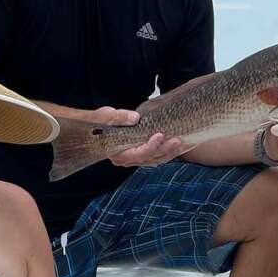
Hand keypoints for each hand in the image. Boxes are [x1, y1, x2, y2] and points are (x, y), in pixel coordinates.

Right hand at [64, 105, 184, 167]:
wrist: (95, 126)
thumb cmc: (99, 122)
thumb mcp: (105, 116)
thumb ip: (118, 117)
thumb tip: (135, 118)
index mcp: (117, 153)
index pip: (138, 154)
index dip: (150, 146)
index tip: (159, 135)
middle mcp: (127, 160)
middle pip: (150, 159)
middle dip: (165, 150)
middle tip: (177, 139)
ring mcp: (135, 159)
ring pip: (156, 160)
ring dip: (169, 152)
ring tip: (181, 142)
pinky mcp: (141, 155)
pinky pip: (157, 157)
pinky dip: (168, 151)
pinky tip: (179, 145)